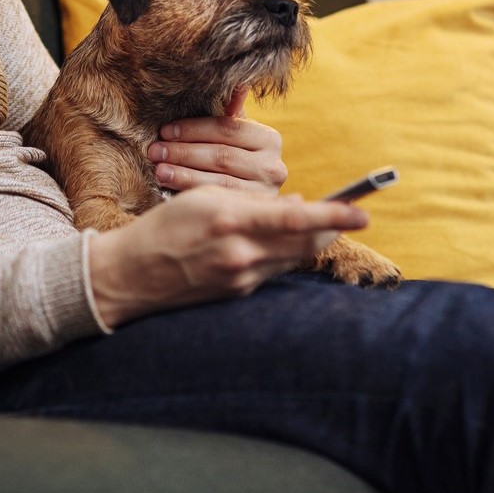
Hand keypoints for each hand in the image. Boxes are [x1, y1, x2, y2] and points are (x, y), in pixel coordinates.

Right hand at [84, 184, 368, 326]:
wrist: (129, 276)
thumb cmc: (164, 227)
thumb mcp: (205, 199)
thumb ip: (254, 203)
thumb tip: (299, 205)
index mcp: (231, 220)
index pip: (296, 218)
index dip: (334, 215)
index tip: (363, 213)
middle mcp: (241, 253)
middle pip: (306, 242)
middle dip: (331, 227)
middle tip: (351, 214)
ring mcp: (241, 278)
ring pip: (293, 257)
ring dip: (306, 240)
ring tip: (307, 221)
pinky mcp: (238, 293)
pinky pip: (273, 270)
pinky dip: (281, 254)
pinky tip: (272, 243)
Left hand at [146, 88, 287, 194]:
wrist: (246, 203)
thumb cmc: (231, 157)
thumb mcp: (233, 134)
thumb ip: (230, 112)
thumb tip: (238, 82)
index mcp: (270, 140)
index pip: (227, 129)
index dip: (194, 129)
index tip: (165, 130)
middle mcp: (274, 167)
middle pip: (222, 155)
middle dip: (183, 152)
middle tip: (154, 150)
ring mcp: (265, 193)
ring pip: (218, 180)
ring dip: (183, 174)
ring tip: (158, 170)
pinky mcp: (251, 214)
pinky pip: (217, 201)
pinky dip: (191, 193)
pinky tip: (169, 189)